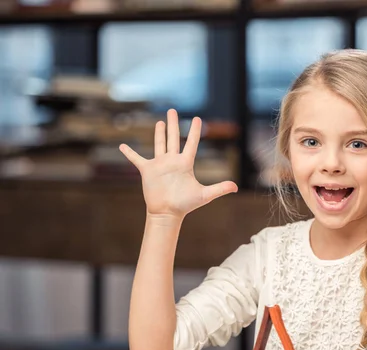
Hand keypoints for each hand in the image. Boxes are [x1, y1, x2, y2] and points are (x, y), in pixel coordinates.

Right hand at [119, 109, 237, 218]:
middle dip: (174, 124)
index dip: (195, 131)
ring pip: (160, 144)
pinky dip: (130, 153)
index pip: (192, 143)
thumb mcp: (204, 195)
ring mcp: (160, 165)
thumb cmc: (185, 205)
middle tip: (173, 110)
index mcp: (185, 163)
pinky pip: (137, 159)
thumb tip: (236, 187)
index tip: (197, 119)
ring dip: (159, 133)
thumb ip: (219, 189)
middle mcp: (173, 161)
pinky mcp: (148, 170)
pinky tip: (122, 146)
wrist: (167, 213)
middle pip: (174, 138)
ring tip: (161, 122)